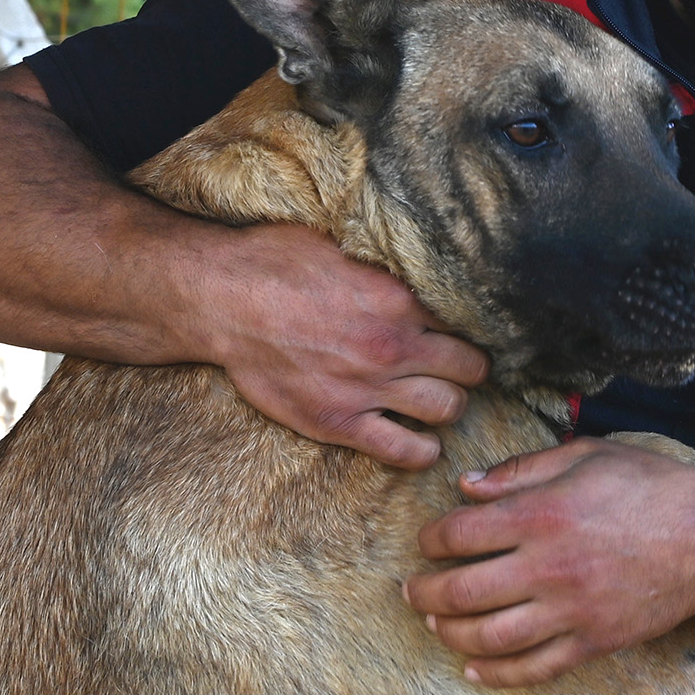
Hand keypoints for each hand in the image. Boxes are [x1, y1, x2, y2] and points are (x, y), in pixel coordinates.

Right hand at [199, 223, 488, 468]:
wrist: (223, 300)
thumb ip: (387, 262)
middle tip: (456, 366)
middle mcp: (393, 346)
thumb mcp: (342, 244)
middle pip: (470, 368)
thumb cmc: (276, 262)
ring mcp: (369, 388)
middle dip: (468, 367)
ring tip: (438, 398)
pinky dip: (422, 450)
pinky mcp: (340, 422)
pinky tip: (421, 441)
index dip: (469, 325)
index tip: (462, 330)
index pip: (468, 319)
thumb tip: (419, 255)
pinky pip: (404, 451)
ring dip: (449, 405)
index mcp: (399, 297)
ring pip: (447, 409)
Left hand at [406, 438, 694, 686]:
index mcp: (541, 514)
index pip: (460, 534)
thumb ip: (522, 470)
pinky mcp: (592, 642)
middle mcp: (547, 567)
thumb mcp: (586, 455)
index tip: (427, 542)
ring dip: (451, 633)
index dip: (431, 539)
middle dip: (426, 592)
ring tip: (436, 623)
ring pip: (489, 637)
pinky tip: (474, 670)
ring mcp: (570, 611)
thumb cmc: (651, 487)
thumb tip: (466, 487)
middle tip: (412, 589)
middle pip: (462, 591)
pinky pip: (533, 668)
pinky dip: (496, 674)